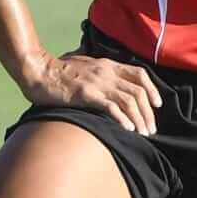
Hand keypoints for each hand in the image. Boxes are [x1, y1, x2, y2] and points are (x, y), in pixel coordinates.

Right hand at [21, 51, 163, 135]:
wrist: (38, 71)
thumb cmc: (58, 70)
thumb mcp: (83, 63)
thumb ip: (96, 68)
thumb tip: (103, 76)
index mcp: (108, 64)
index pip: (140, 74)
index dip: (152, 89)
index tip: (157, 105)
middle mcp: (107, 72)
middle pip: (138, 91)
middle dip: (148, 113)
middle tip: (151, 130)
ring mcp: (97, 83)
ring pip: (129, 101)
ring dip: (140, 119)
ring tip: (143, 134)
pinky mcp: (87, 94)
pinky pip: (112, 107)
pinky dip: (123, 119)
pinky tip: (128, 129)